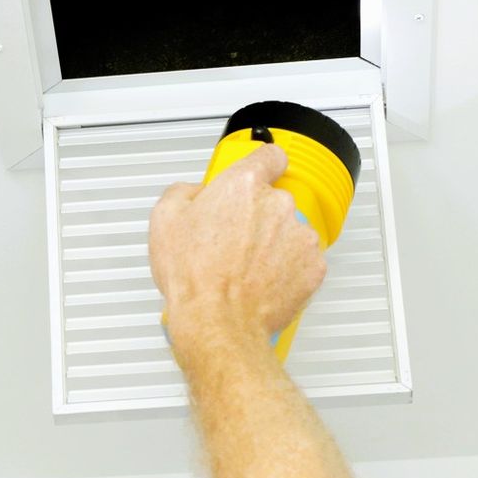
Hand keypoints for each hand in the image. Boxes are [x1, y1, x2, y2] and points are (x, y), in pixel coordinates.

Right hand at [148, 140, 325, 343]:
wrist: (218, 323)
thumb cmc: (195, 277)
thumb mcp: (164, 220)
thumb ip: (183, 192)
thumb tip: (193, 193)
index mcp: (243, 185)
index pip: (270, 155)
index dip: (263, 164)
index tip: (262, 170)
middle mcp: (278, 205)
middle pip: (275, 199)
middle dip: (257, 216)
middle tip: (233, 240)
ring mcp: (300, 236)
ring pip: (290, 231)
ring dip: (273, 244)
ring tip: (246, 266)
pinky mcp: (313, 266)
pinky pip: (303, 260)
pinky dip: (287, 269)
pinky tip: (262, 280)